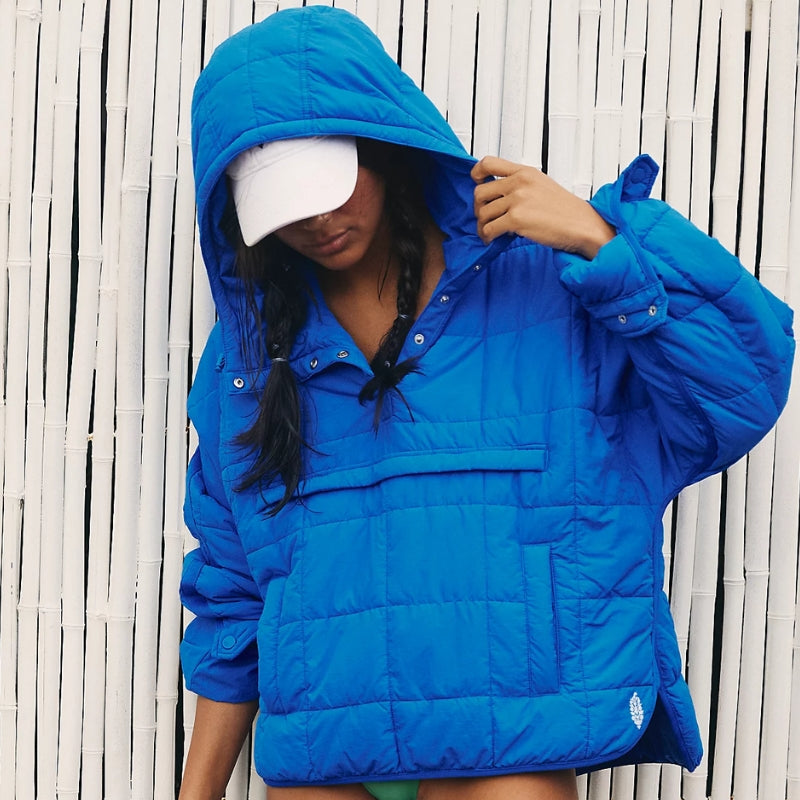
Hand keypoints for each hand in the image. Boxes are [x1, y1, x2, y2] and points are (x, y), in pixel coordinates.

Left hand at [471, 156, 615, 258]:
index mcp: (525, 172)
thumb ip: (520, 185)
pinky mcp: (516, 219)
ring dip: (483, 226)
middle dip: (479, 208)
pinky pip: (489, 229)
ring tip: (489, 233)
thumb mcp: (542, 185)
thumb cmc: (566, 211)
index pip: (488, 162)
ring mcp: (517, 200)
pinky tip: (494, 240)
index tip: (476, 182)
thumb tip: (499, 196)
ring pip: (483, 213)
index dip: (476, 173)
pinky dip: (488, 237)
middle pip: (480, 192)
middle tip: (485, 218)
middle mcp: (519, 183)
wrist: (583, 225)